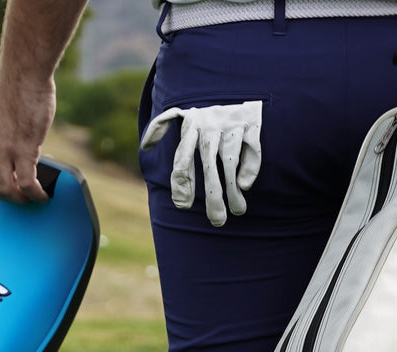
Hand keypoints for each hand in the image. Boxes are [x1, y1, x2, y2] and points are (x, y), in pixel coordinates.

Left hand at [0, 77, 55, 202]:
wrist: (23, 73)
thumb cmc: (13, 89)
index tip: (7, 188)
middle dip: (10, 198)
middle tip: (24, 197)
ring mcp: (6, 150)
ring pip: (8, 190)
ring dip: (23, 199)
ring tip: (35, 197)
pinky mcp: (25, 149)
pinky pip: (27, 183)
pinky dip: (36, 194)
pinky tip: (45, 194)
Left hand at [140, 102, 261, 226]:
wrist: (236, 84)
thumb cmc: (206, 112)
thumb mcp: (183, 113)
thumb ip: (162, 125)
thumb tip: (146, 145)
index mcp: (191, 127)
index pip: (183, 160)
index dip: (183, 184)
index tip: (184, 206)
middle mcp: (209, 128)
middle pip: (209, 167)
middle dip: (214, 196)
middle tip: (217, 221)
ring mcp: (230, 126)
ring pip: (230, 161)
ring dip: (233, 188)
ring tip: (238, 211)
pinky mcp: (251, 124)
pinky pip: (251, 147)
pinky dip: (250, 166)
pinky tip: (245, 185)